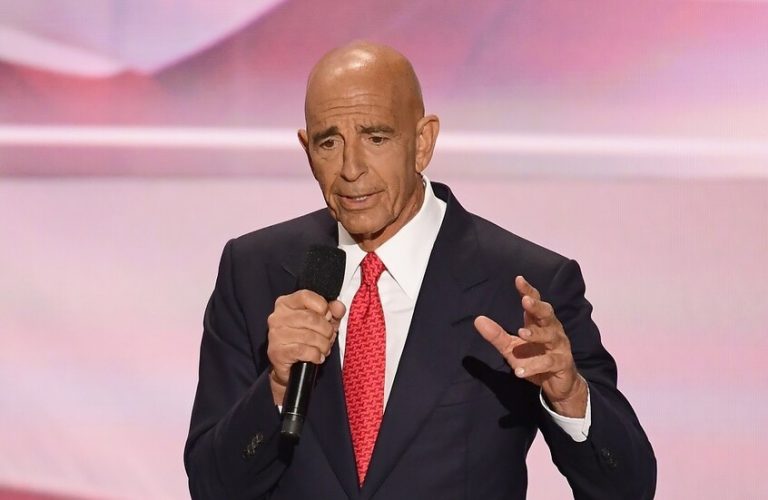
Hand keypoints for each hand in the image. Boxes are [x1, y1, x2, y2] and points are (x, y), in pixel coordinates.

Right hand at [267, 290, 345, 404]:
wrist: (289, 365)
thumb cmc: (306, 338)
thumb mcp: (323, 322)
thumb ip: (332, 311)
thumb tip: (339, 307)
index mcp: (286, 303)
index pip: (305, 296)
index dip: (322, 306)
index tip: (328, 316)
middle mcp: (277, 317)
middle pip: (310, 318)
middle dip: (326, 330)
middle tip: (329, 337)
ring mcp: (275, 335)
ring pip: (309, 336)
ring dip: (323, 345)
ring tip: (324, 348)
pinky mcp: (277, 352)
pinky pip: (303, 351)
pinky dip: (316, 355)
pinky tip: (317, 357)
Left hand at [474, 276, 586, 417]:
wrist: (558, 385)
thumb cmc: (534, 360)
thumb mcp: (511, 348)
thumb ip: (496, 335)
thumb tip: (478, 319)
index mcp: (539, 323)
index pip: (535, 303)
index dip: (528, 291)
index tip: (518, 279)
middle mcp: (552, 331)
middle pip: (547, 314)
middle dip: (537, 307)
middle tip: (525, 301)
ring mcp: (559, 347)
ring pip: (551, 336)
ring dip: (536, 334)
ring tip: (521, 333)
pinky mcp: (562, 364)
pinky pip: (548, 363)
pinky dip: (534, 366)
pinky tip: (519, 371)